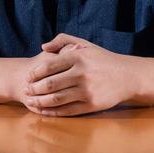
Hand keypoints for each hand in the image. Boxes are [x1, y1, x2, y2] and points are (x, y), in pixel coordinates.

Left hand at [22, 33, 137, 115]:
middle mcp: (82, 74)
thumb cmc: (102, 59)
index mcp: (79, 57)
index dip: (36, 73)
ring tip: (32, 102)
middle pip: (51, 84)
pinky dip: (53, 112)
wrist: (127, 76)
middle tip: (26, 90)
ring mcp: (87, 90)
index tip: (28, 76)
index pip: (50, 65)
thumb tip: (43, 47)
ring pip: (57, 98)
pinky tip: (45, 111)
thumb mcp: (85, 44)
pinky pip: (68, 110)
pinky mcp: (92, 104)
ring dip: (41, 102)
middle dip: (35, 88)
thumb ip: (63, 40)